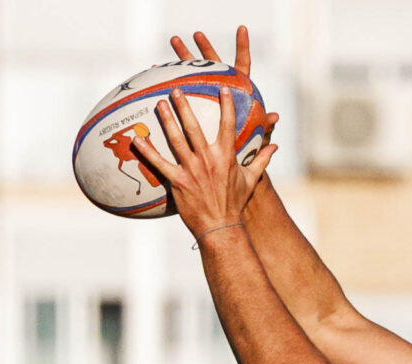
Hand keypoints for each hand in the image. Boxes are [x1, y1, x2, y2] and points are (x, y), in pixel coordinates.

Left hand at [132, 26, 277, 238]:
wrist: (221, 227)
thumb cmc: (235, 203)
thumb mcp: (251, 180)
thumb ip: (262, 159)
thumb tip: (275, 145)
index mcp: (226, 156)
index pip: (227, 125)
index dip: (226, 105)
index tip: (221, 88)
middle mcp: (208, 159)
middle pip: (194, 127)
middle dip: (184, 106)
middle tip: (176, 90)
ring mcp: (192, 170)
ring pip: (176, 140)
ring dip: (167, 120)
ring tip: (158, 104)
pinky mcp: (178, 181)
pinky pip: (159, 163)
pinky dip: (147, 151)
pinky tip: (136, 139)